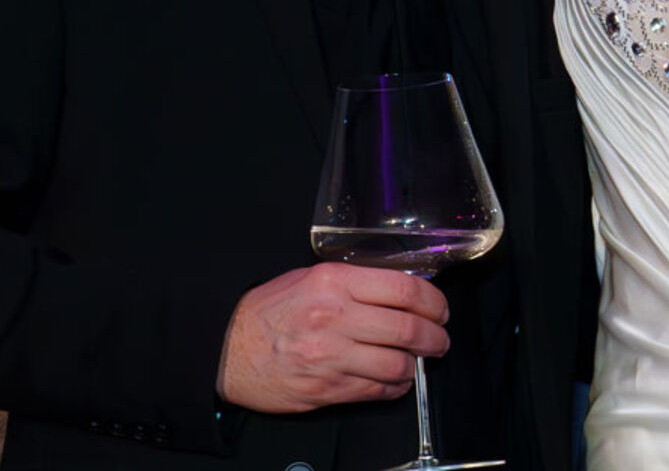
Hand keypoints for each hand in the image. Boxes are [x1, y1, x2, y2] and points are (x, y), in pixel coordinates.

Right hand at [217, 263, 449, 412]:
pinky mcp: (326, 388)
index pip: (403, 288)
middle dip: (435, 336)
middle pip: (408, 328)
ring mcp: (331, 356)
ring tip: (419, 361)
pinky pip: (376, 390)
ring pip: (397, 364)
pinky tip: (396, 380)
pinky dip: (395, 386)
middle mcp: (335, 317)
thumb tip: (401, 293)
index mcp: (334, 282)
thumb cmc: (268, 311)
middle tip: (440, 338)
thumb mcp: (310, 278)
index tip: (440, 309)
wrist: (227, 347)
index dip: (433, 301)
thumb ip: (355, 284)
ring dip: (416, 365)